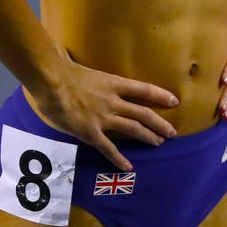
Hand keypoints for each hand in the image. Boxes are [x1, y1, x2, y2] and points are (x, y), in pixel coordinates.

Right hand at [32, 48, 178, 170]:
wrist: (52, 84)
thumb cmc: (64, 71)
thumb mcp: (83, 66)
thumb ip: (90, 70)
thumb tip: (74, 59)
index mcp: (113, 82)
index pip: (144, 89)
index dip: (160, 95)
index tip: (174, 100)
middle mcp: (113, 101)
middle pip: (143, 113)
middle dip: (160, 123)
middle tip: (172, 132)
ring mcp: (104, 118)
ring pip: (133, 129)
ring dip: (148, 136)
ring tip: (159, 143)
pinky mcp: (92, 133)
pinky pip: (109, 148)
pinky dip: (119, 159)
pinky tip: (129, 167)